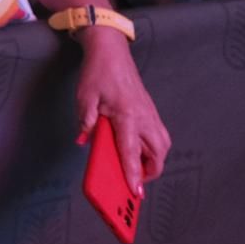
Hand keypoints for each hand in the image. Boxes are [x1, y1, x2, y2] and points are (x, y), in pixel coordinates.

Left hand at [74, 28, 171, 195]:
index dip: (133, 174)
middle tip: (133, 181)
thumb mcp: (85, 98)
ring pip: (162, 146)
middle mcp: (144, 117)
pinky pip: (159, 136)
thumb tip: (83, 142)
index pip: (131, 151)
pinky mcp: (151, 111)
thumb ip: (85, 122)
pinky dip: (153, 148)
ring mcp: (151, 114)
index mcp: (127, 116)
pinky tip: (138, 149)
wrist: (111, 51)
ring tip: (136, 168)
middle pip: (157, 154)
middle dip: (149, 172)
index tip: (135, 192)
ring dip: (153, 160)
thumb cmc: (97, 73)